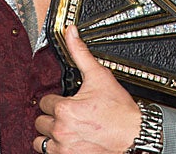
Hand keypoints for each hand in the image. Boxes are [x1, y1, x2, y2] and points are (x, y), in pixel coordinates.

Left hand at [33, 25, 140, 152]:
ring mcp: (64, 147)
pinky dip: (55, 148)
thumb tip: (71, 32)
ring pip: (40, 139)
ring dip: (49, 134)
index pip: (45, 101)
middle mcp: (61, 130)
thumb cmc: (120, 110)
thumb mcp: (100, 76)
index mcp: (65, 109)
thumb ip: (80, 53)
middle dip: (52, 116)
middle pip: (40, 120)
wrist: (135, 135)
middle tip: (68, 114)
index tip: (66, 101)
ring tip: (65, 128)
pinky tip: (67, 140)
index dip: (56, 99)